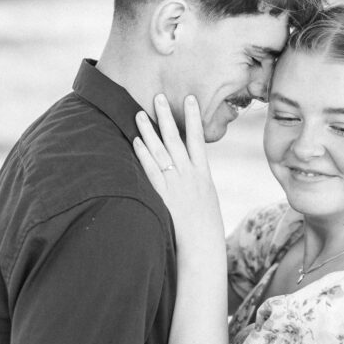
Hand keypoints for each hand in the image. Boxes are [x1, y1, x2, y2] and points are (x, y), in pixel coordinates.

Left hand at [134, 95, 224, 252]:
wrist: (202, 246)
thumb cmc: (206, 225)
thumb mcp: (207, 198)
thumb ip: (197, 181)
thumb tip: (190, 168)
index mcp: (203, 174)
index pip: (198, 138)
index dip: (193, 117)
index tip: (189, 98)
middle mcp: (189, 175)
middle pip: (175, 139)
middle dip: (166, 117)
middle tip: (157, 97)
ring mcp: (175, 184)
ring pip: (160, 152)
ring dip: (149, 132)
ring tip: (139, 114)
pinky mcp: (162, 195)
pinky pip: (150, 171)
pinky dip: (142, 155)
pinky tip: (135, 142)